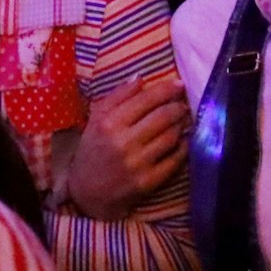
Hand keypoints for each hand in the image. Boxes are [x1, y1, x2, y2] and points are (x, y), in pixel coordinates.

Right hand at [65, 75, 189, 218]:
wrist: (87, 192)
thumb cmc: (93, 150)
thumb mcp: (96, 119)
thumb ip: (118, 96)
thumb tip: (140, 78)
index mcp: (110, 123)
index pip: (145, 100)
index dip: (166, 90)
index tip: (178, 84)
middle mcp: (124, 142)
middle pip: (162, 117)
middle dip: (177, 106)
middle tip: (182, 103)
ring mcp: (138, 164)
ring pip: (170, 137)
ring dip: (181, 125)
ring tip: (183, 119)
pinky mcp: (148, 182)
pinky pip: (174, 161)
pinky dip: (183, 148)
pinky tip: (183, 141)